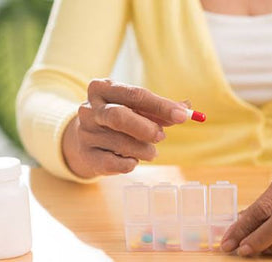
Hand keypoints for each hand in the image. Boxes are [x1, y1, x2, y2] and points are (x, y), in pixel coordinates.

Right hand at [62, 79, 187, 177]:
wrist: (85, 140)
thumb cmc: (119, 120)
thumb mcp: (137, 109)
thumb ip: (161, 109)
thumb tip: (187, 108)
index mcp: (103, 88)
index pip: (136, 94)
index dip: (162, 106)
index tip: (183, 116)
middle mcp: (90, 109)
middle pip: (119, 116)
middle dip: (146, 129)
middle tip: (162, 136)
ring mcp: (85, 133)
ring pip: (121, 143)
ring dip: (144, 150)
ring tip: (151, 151)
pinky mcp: (87, 156)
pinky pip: (115, 164)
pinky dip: (131, 163)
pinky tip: (133, 159)